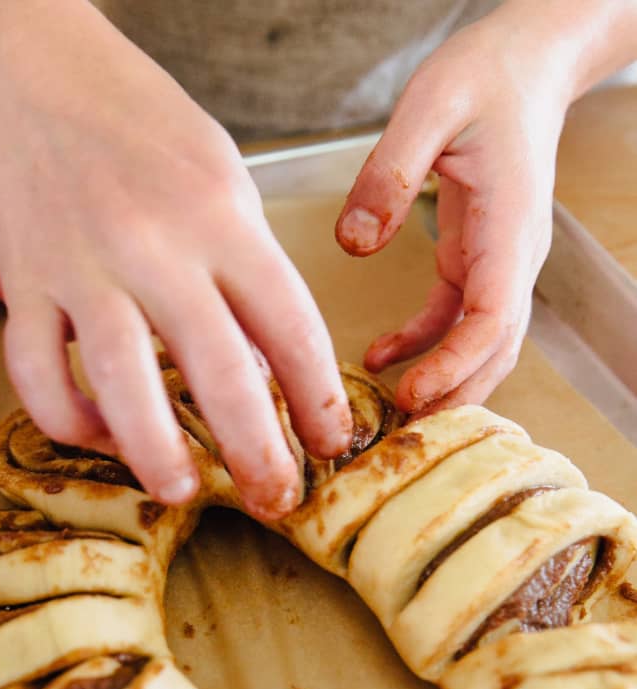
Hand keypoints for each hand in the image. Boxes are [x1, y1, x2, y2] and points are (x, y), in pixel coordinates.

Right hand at [0, 0, 351, 518]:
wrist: (38, 74)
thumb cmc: (145, 130)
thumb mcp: (225, 182)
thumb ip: (248, 272)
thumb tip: (270, 370)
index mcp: (221, 218)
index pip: (291, 324)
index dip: (318, 398)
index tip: (333, 444)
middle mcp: (153, 245)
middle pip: (217, 367)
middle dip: (255, 449)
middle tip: (277, 500)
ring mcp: (81, 266)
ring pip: (118, 379)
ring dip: (154, 449)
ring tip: (182, 492)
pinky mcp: (22, 283)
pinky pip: (35, 371)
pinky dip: (65, 417)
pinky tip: (99, 435)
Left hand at [336, 2, 579, 414]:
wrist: (524, 61)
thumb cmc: (485, 75)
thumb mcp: (428, 107)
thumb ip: (388, 173)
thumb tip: (355, 242)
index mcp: (509, 226)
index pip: (493, 318)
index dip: (456, 364)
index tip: (414, 393)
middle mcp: (511, 255)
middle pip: (494, 350)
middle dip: (453, 395)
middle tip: (401, 435)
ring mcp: (496, 262)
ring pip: (481, 345)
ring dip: (442, 383)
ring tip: (391, 416)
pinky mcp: (475, 258)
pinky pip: (453, 319)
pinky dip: (421, 346)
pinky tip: (379, 358)